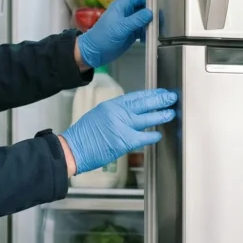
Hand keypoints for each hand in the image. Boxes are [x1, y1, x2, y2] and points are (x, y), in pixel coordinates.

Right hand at [60, 88, 177, 175]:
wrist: (72, 149)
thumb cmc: (82, 137)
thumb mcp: (97, 116)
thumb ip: (113, 114)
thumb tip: (129, 115)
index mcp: (110, 106)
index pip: (134, 97)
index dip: (149, 94)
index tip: (159, 92)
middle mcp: (116, 113)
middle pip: (142, 103)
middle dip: (159, 99)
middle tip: (170, 97)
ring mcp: (120, 126)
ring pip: (146, 118)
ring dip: (160, 115)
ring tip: (169, 113)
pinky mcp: (123, 140)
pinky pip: (143, 137)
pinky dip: (152, 136)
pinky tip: (158, 135)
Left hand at [75, 0, 152, 70]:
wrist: (95, 52)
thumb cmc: (104, 37)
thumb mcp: (121, 27)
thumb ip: (136, 19)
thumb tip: (151, 12)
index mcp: (123, 5)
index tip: (158, 6)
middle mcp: (128, 12)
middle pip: (145, 7)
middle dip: (153, 13)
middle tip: (160, 21)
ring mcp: (130, 22)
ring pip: (145, 19)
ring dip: (151, 24)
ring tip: (156, 31)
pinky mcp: (131, 32)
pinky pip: (143, 30)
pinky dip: (147, 33)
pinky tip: (149, 38)